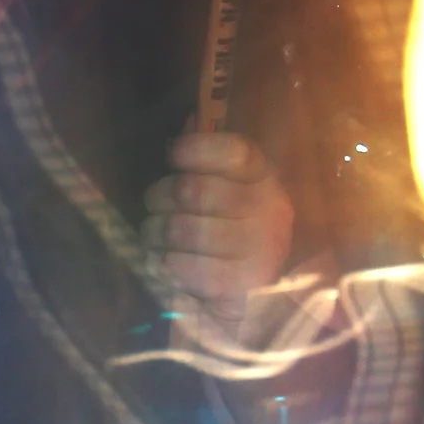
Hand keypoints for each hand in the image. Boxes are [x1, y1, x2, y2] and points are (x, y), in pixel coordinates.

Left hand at [143, 132, 294, 322]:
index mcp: (265, 179)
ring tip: (153, 237)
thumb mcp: (228, 192)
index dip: (198, 149)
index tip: (173, 155)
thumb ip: (210, 159)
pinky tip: (165, 263)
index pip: (236, 152)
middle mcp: (270, 210)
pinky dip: (166, 264)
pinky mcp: (245, 286)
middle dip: (160, 196)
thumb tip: (190, 119)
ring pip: (183, 229)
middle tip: (153, 205)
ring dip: (155, 233)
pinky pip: (187, 267)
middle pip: (195, 190)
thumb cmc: (231, 235)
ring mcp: (261, 249)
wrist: (259, 303)